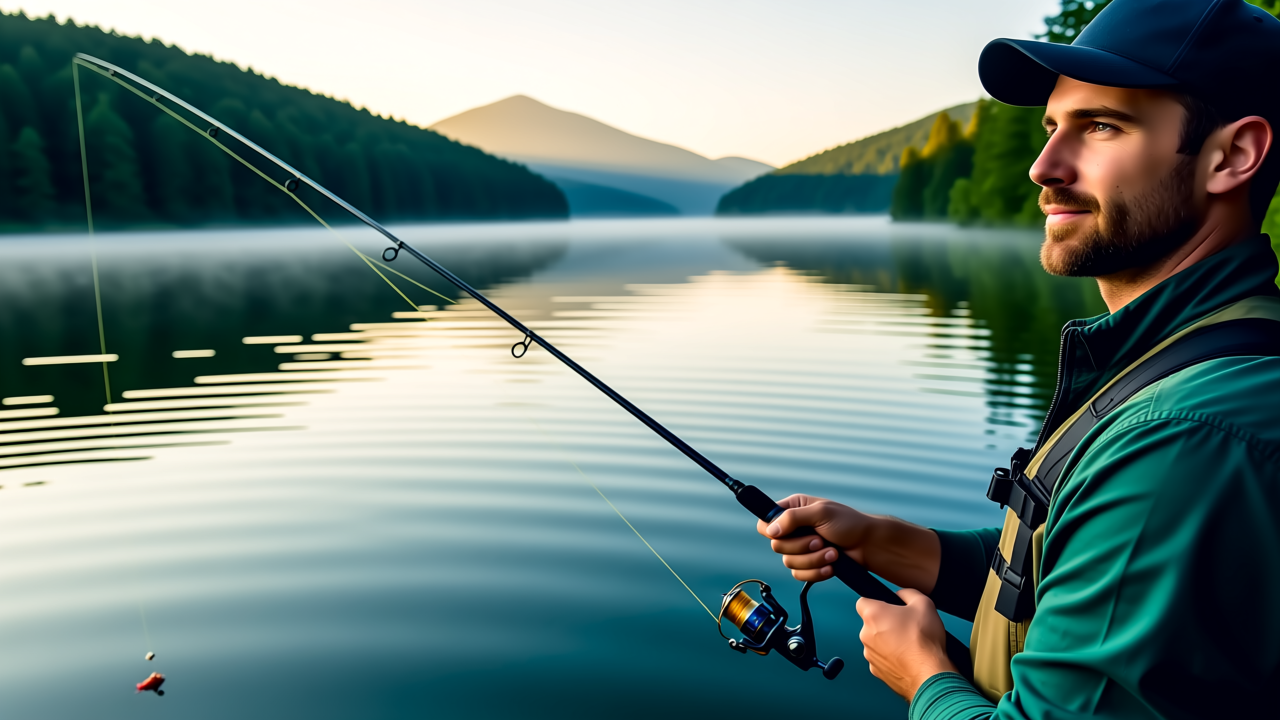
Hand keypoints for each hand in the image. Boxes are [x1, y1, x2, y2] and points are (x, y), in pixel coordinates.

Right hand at [755, 494, 942, 591]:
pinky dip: (817, 572)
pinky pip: (800, 575)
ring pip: (789, 563)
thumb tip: (771, 530)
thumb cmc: (850, 524)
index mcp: (793, 510)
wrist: (869, 546)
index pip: (765, 522)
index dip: (771, 531)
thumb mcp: (821, 513)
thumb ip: (792, 518)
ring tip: (832, 553)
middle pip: (777, 546)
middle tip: (820, 540)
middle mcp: (794, 529)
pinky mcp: (809, 565)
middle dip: (801, 547)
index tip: (784, 534)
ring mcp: (801, 548)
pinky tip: (831, 566)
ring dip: (813, 560)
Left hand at [857, 589, 955, 699]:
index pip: (863, 602)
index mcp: (873, 615)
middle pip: (871, 623)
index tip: (890, 607)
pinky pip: (881, 658)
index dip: (877, 602)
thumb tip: (901, 595)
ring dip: (888, 641)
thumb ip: (908, 593)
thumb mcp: (924, 603)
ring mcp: (869, 654)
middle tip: (906, 626)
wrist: (929, 674)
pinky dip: (891, 657)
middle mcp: (865, 635)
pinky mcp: (876, 670)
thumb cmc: (925, 640)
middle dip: (885, 623)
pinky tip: (907, 658)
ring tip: (909, 644)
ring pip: (876, 642)